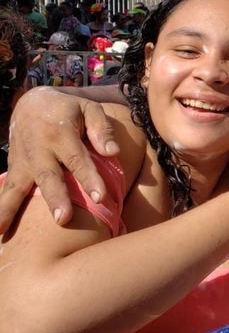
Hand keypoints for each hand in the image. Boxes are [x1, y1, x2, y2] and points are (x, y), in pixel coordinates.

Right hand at [0, 88, 118, 232]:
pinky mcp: (14, 167)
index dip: (89, 178)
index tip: (101, 198)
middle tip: (63, 220)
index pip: (77, 159)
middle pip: (48, 176)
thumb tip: (114, 152)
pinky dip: (1, 206)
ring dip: (13, 208)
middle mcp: (39, 148)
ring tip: (5, 231)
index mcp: (60, 133)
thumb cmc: (68, 109)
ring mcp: (23, 159)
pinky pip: (6, 188)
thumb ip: (102, 129)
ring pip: (18, 186)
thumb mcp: (89, 109)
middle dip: (56, 198)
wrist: (31, 102)